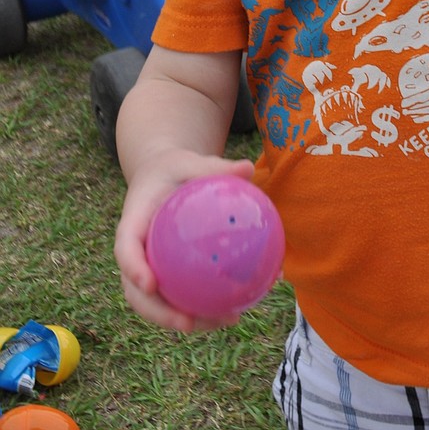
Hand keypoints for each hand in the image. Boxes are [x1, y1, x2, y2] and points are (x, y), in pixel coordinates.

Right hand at [114, 151, 255, 331]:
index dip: (133, 268)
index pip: (126, 248)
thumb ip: (214, 166)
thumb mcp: (190, 162)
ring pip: (159, 304)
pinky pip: (179, 298)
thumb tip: (247, 168)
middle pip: (136, 292)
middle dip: (159, 312)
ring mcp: (148, 268)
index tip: (150, 283)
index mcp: (133, 223)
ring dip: (186, 321)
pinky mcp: (165, 277)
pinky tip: (236, 311)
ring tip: (224, 321)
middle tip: (189, 322)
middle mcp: (136, 253)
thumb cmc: (175, 169)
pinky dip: (203, 309)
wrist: (162, 177)